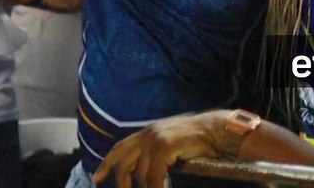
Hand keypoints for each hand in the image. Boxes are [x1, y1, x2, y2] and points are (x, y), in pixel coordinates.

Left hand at [92, 111, 226, 187]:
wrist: (217, 130)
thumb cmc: (200, 139)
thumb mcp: (172, 142)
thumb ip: (157, 151)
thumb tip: (145, 168)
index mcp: (148, 131)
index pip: (119, 147)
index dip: (106, 163)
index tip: (96, 178)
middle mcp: (148, 133)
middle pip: (123, 161)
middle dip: (121, 182)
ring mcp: (155, 139)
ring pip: (139, 173)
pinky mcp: (163, 147)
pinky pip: (153, 177)